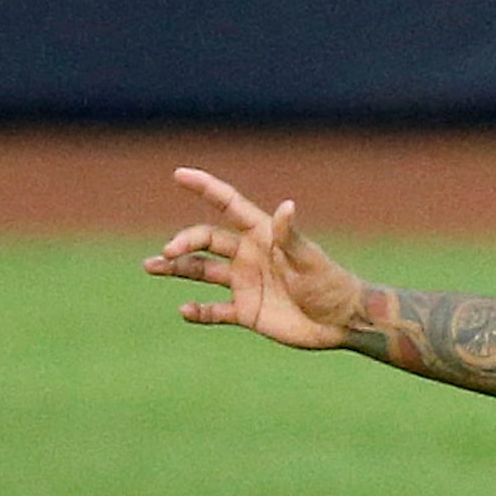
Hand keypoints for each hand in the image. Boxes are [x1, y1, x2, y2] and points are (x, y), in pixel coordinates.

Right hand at [143, 168, 368, 348]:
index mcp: (263, 235)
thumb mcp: (310, 261)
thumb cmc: (331, 285)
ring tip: (152, 267)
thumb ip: (291, 237)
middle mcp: (249, 256)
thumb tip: (286, 206)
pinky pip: (214, 309)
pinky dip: (198, 311)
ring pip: (201, 271)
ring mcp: (245, 283)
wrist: (343, 322)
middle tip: (168, 252)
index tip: (179, 174)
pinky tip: (185, 310)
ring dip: (176, 269)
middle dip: (184, 242)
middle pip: (206, 240)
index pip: (229, 205)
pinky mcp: (246, 311)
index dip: (206, 188)